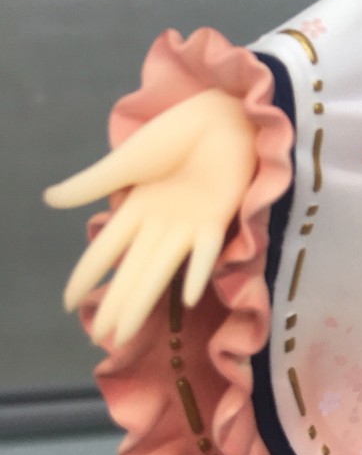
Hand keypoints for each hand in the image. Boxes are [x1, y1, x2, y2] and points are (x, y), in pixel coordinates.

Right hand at [49, 89, 256, 346]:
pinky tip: (190, 296)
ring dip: (143, 300)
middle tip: (100, 338)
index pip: (106, 249)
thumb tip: (48, 199)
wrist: (220, 116)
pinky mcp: (218, 218)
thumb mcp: (126, 160)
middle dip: (115, 303)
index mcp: (137, 209)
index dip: (88, 275)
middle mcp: (160, 224)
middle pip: (132, 270)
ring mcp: (189, 225)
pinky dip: (199, 270)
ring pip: (161, 270)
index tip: (68, 303)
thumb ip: (92, 183)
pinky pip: (207, 250)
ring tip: (125, 332)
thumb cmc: (175, 134)